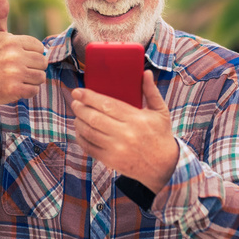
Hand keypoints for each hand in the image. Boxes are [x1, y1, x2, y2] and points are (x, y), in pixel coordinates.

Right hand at [0, 0, 47, 130]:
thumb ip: (0, 14)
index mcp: (12, 41)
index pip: (40, 48)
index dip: (31, 54)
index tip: (17, 57)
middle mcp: (13, 56)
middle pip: (43, 62)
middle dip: (33, 68)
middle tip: (17, 70)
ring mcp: (14, 73)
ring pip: (40, 77)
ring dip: (31, 80)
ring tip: (17, 78)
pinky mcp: (14, 89)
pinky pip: (34, 90)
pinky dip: (27, 92)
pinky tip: (15, 88)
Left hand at [71, 70, 178, 193]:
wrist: (163, 165)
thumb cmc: (160, 134)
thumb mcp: (160, 111)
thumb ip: (151, 91)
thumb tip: (145, 72)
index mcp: (136, 119)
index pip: (107, 105)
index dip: (89, 97)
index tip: (78, 91)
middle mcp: (125, 134)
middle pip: (94, 118)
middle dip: (80, 108)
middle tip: (75, 101)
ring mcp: (117, 149)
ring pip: (89, 132)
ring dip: (78, 122)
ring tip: (77, 114)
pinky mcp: (111, 160)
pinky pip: (90, 147)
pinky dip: (81, 138)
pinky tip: (80, 130)